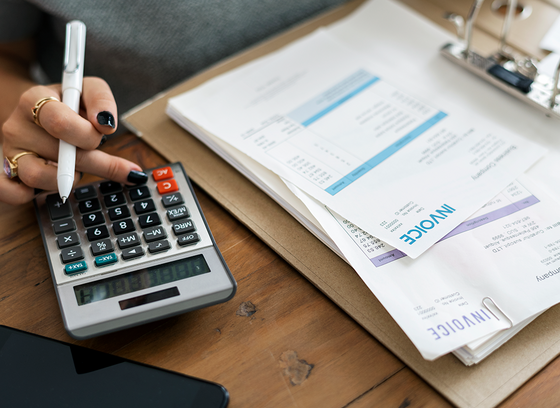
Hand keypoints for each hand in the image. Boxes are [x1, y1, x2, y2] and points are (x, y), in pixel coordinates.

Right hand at [1, 77, 146, 204]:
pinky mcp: (8, 173)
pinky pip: (11, 192)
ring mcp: (11, 152)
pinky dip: (30, 195)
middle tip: (121, 168)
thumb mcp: (87, 89)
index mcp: (35, 100)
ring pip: (37, 176)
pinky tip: (54, 187)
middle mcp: (17, 127)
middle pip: (58, 154)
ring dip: (69, 179)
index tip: (105, 134)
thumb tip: (107, 125)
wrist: (38, 110)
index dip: (87, 134)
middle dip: (97, 162)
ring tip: (80, 169)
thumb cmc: (68, 103)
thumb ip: (101, 100)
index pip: (58, 122)